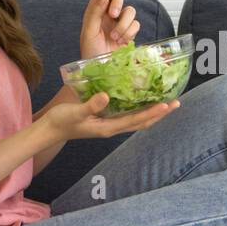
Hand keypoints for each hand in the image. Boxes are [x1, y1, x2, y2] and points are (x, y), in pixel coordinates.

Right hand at [44, 91, 179, 141]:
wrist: (50, 129)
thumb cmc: (61, 120)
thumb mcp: (75, 111)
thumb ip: (91, 105)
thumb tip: (107, 96)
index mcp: (108, 127)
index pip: (136, 120)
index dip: (152, 112)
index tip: (167, 104)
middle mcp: (113, 128)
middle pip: (142, 122)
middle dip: (160, 113)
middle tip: (176, 102)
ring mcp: (110, 125)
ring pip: (137, 120)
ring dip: (153, 112)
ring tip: (167, 102)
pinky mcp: (106, 120)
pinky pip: (129, 116)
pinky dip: (140, 110)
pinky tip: (144, 101)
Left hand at [80, 0, 138, 59]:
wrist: (101, 70)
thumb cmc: (90, 52)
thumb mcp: (88, 32)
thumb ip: (95, 13)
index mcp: (95, 11)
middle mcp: (108, 14)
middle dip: (118, 2)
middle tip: (113, 15)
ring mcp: (120, 23)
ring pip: (130, 11)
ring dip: (123, 24)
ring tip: (115, 37)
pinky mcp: (129, 32)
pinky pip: (136, 25)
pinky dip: (129, 33)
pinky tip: (121, 42)